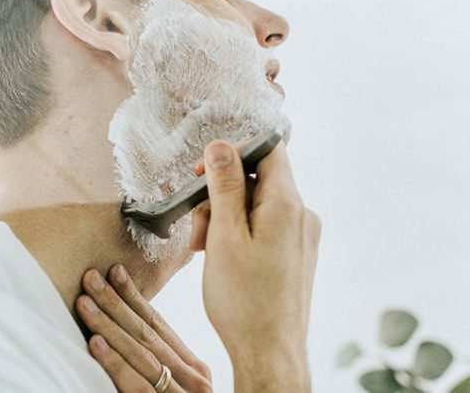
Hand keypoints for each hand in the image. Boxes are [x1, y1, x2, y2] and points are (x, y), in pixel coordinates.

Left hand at [76, 265, 212, 392]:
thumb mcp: (183, 387)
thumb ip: (165, 363)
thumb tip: (130, 331)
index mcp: (195, 366)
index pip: (159, 324)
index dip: (134, 297)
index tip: (115, 271)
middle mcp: (192, 377)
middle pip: (146, 333)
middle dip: (115, 302)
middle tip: (90, 278)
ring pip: (139, 353)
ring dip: (108, 325)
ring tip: (84, 302)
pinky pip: (135, 386)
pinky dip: (114, 363)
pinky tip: (95, 343)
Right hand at [190, 140, 320, 390]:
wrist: (269, 353)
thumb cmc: (245, 301)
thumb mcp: (225, 235)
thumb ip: (224, 186)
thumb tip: (221, 147)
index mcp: (287, 205)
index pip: (267, 149)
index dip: (233, 152)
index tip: (204, 173)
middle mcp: (300, 216)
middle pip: (256, 180)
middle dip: (220, 195)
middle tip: (199, 227)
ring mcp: (299, 236)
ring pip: (256, 205)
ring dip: (225, 218)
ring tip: (206, 248)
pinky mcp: (294, 253)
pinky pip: (264, 227)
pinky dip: (239, 233)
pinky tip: (222, 256)